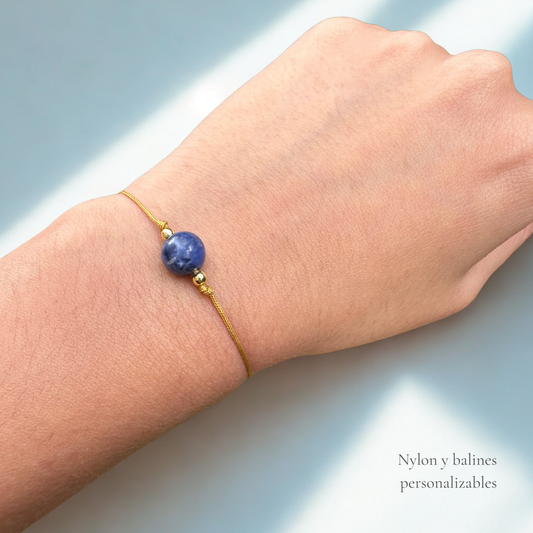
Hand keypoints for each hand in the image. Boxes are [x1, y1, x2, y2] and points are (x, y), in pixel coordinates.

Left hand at [122, 17, 532, 368]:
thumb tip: (507, 191)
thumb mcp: (448, 288)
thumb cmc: (327, 291)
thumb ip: (500, 224)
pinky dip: (345, 99)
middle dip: (445, 146)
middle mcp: (474, 88)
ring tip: (337, 175)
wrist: (226, 263)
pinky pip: (361, 67)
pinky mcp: (335, 40)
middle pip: (477, 109)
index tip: (454, 192)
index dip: (490, 178)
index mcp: (520, 156)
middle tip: (389, 192)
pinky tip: (312, 147)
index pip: (528, 151)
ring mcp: (401, 54)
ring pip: (417, 83)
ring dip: (392, 119)